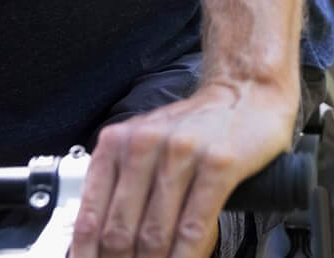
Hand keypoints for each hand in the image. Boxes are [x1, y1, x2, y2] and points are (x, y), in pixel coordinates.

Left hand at [70, 78, 294, 257]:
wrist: (246, 92)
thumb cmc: (195, 126)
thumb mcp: (144, 144)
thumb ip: (120, 186)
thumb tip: (98, 242)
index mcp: (117, 143)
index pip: (89, 217)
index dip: (87, 256)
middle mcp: (144, 145)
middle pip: (119, 232)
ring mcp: (182, 153)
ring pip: (154, 234)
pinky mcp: (218, 164)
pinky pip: (193, 227)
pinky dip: (186, 257)